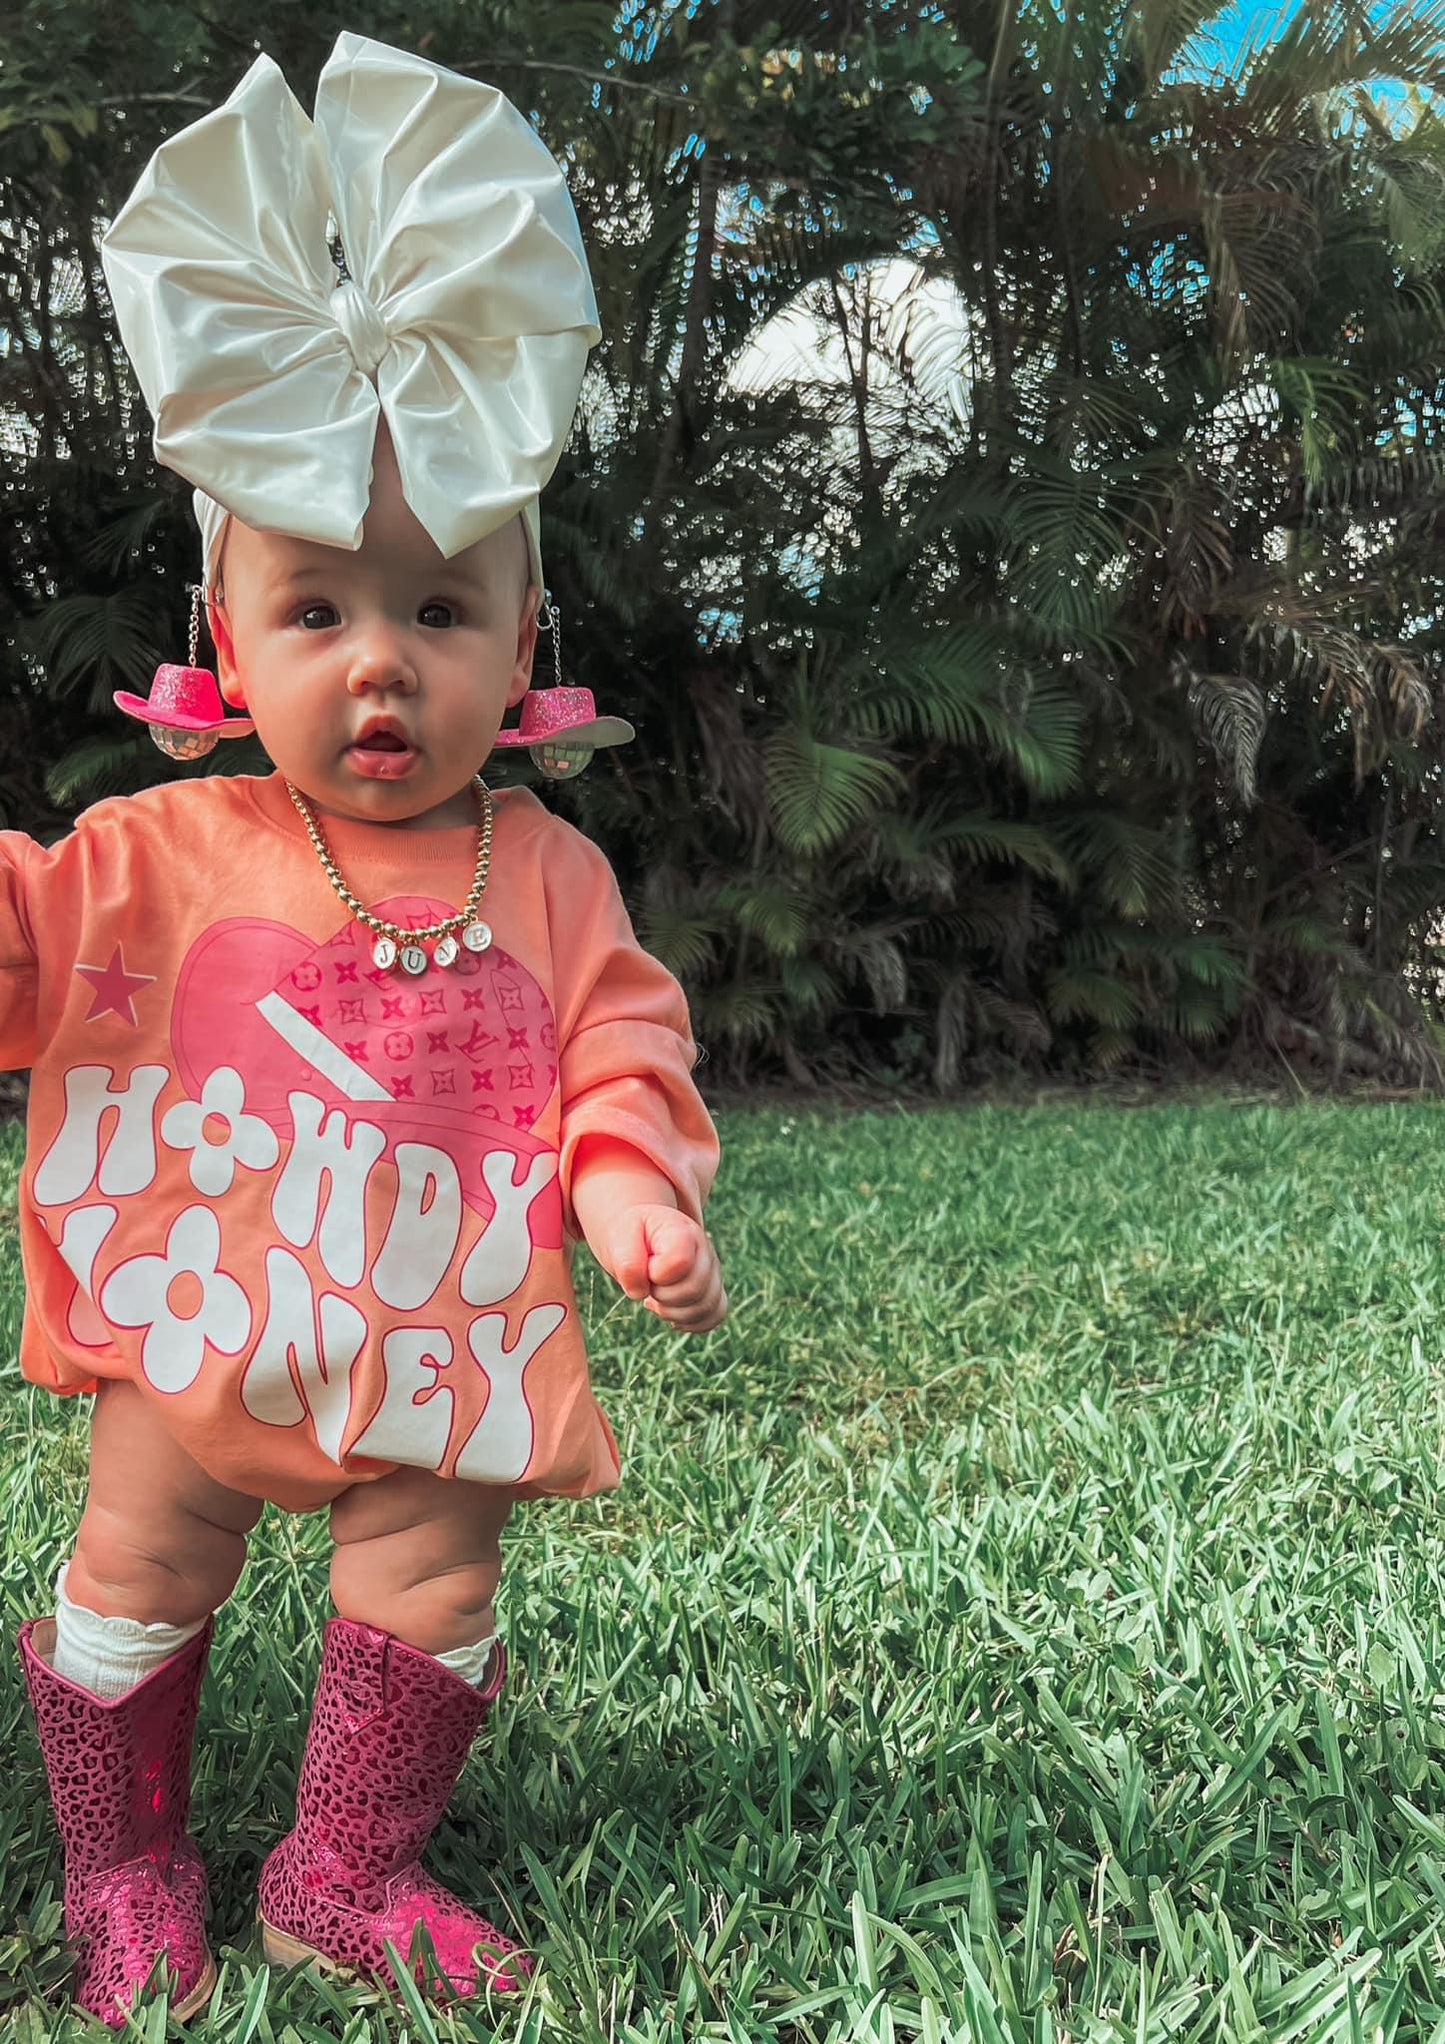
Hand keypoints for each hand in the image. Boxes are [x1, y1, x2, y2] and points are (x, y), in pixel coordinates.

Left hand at [599, 1204, 727, 1331]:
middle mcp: (705, 1250)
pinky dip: (690, 1322)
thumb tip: (641, 1293)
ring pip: (706, 1307)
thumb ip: (627, 1263)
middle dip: (662, 1295)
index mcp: (683, 1232)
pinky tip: (669, 1311)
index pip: (679, 1263)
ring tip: (655, 1297)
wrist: (642, 1233)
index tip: (644, 1265)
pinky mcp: (714, 1289)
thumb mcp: (620, 1238)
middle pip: (694, 1290)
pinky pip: (715, 1315)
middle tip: (648, 1282)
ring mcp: (713, 1270)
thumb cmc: (631, 1234)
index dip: (656, 1274)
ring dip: (673, 1313)